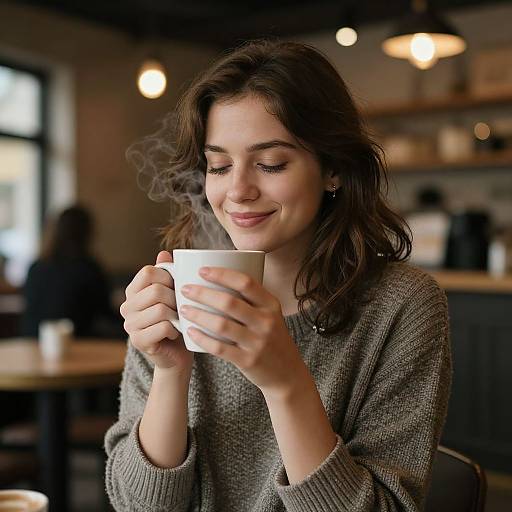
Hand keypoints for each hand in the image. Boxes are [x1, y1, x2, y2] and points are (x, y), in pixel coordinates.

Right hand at [120, 250, 193, 374]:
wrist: (177, 353)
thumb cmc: (178, 320)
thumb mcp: (175, 294)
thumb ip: (168, 274)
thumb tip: (164, 253)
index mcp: (133, 290)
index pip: (149, 272)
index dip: (169, 277)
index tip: (178, 288)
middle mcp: (126, 306)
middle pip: (156, 291)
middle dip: (176, 298)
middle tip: (181, 307)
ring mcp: (129, 325)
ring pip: (160, 309)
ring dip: (177, 315)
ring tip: (179, 320)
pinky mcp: (138, 341)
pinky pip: (163, 327)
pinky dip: (175, 329)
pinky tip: (175, 333)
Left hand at [178, 266, 306, 394]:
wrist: (288, 374)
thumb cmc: (271, 338)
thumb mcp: (270, 315)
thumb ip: (251, 299)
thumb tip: (219, 278)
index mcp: (271, 304)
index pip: (245, 282)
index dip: (222, 274)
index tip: (202, 270)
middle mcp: (266, 321)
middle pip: (229, 302)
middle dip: (203, 293)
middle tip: (185, 289)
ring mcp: (258, 342)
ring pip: (221, 325)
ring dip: (198, 315)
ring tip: (183, 309)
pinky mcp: (248, 361)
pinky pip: (220, 348)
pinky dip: (202, 339)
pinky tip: (190, 332)